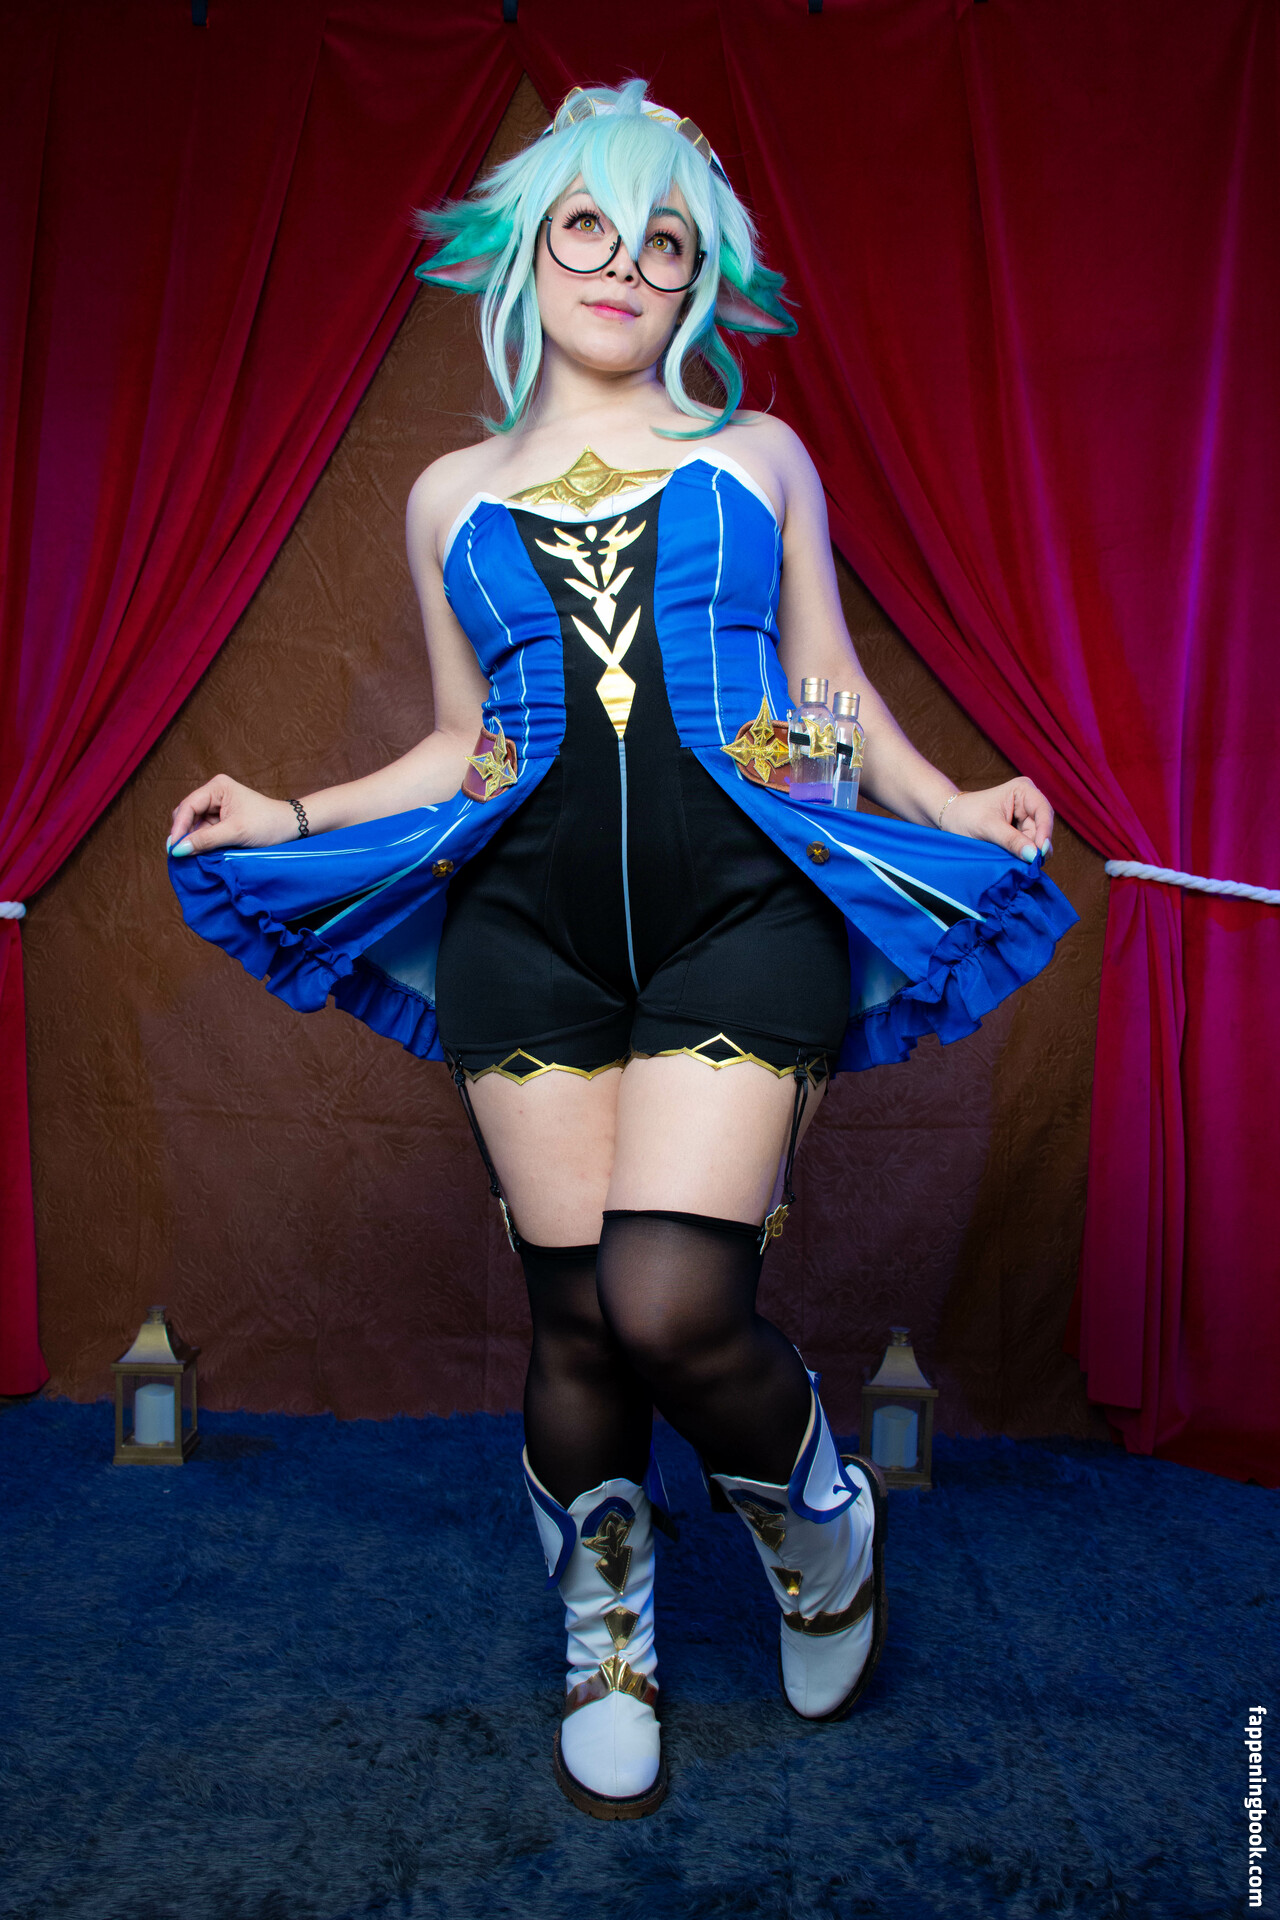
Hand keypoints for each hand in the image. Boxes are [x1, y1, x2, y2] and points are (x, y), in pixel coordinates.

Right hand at [167, 776, 298, 856]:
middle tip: (181, 855)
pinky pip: (204, 833)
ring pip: (194, 826)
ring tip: (194, 856)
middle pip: (187, 815)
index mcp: (217, 787)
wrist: (291, 829)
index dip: (179, 827)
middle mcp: (214, 794)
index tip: (173, 848)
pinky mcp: (222, 821)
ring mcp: (217, 808)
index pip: (188, 806)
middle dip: (184, 834)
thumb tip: (178, 849)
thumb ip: (206, 840)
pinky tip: (202, 854)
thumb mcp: (236, 832)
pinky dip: (202, 843)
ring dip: (193, 841)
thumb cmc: (268, 824)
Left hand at [939, 777, 1053, 861]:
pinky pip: (1029, 845)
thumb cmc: (965, 816)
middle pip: (1042, 828)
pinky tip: (1012, 859)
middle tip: (1027, 864)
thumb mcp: (988, 828)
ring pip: (1036, 839)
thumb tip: (1034, 855)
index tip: (1041, 852)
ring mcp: (1026, 816)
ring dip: (1028, 852)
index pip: (1043, 811)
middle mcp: (1029, 801)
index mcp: (1023, 790)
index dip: (1045, 832)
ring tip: (1012, 860)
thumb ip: (1012, 841)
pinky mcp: (1021, 830)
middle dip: (1035, 846)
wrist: (950, 819)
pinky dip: (1022, 854)